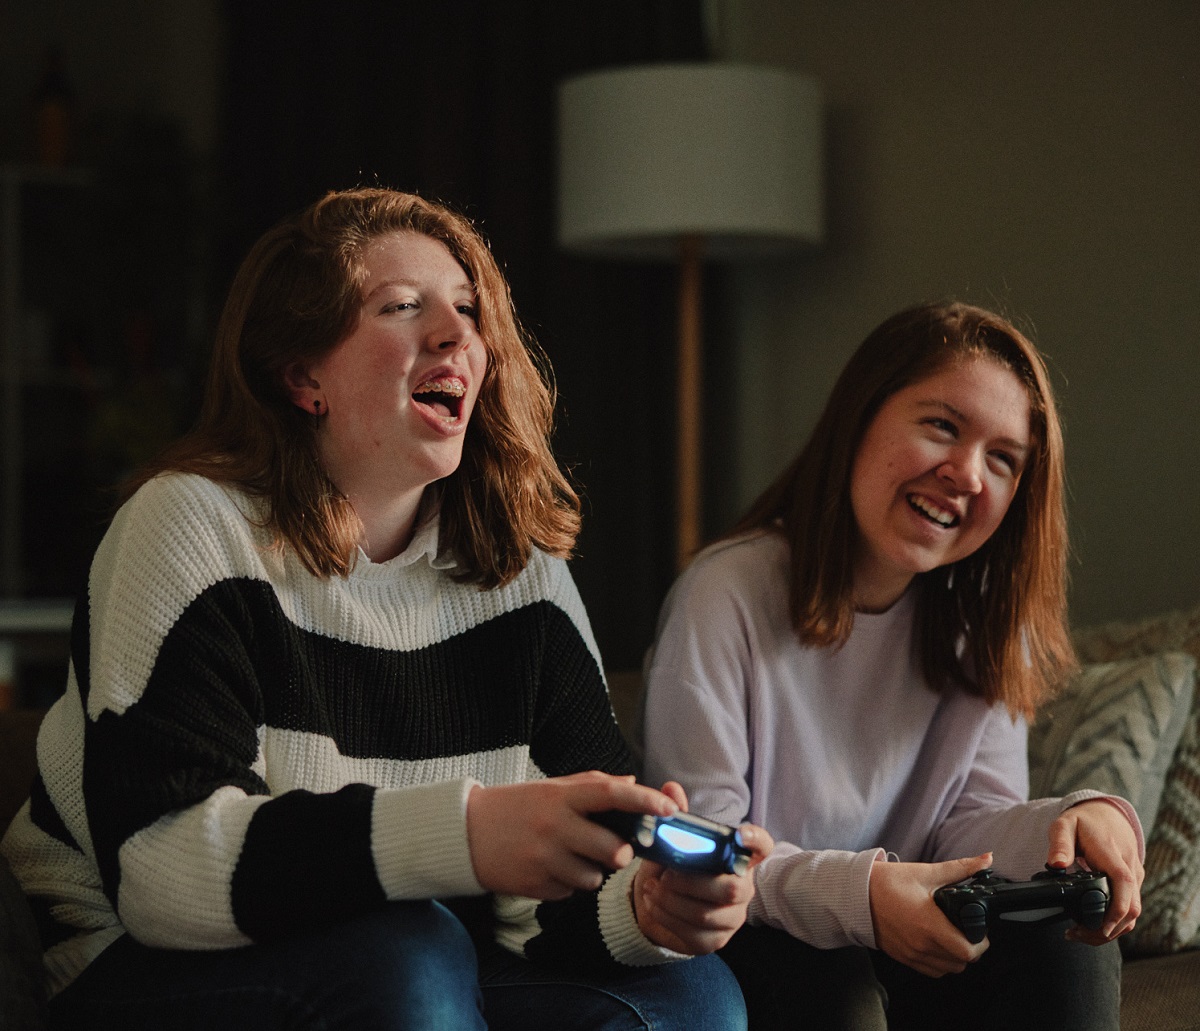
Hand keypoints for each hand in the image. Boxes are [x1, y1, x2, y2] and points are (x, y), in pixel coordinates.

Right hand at [466, 772, 677, 898]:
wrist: (464, 833)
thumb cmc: (515, 806)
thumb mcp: (551, 787)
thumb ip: (592, 784)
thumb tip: (632, 783)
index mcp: (561, 797)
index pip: (612, 795)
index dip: (644, 801)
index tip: (669, 808)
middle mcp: (554, 827)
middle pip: (612, 849)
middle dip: (621, 853)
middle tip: (615, 849)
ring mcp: (544, 859)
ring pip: (594, 877)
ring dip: (592, 871)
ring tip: (570, 856)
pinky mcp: (535, 886)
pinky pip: (570, 892)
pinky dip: (568, 884)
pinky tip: (550, 868)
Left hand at [631, 782, 772, 954]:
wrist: (658, 902)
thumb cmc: (674, 866)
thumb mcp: (673, 841)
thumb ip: (677, 816)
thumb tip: (670, 788)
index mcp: (739, 857)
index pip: (762, 846)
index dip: (756, 840)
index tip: (741, 834)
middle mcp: (743, 887)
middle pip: (731, 888)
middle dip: (692, 882)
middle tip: (665, 875)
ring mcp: (732, 917)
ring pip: (707, 913)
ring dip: (672, 901)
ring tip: (651, 889)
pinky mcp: (716, 940)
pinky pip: (694, 933)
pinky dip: (666, 917)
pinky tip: (652, 904)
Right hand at [869, 852, 991, 976]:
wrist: (856, 893)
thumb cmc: (888, 882)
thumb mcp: (925, 872)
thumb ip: (960, 868)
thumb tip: (987, 858)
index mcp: (929, 925)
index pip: (968, 951)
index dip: (981, 942)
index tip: (980, 928)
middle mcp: (922, 945)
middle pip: (961, 963)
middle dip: (972, 948)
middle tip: (970, 930)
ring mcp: (912, 954)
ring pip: (948, 970)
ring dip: (956, 957)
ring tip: (954, 936)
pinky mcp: (903, 958)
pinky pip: (932, 971)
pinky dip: (941, 962)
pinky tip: (938, 944)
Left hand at [1048, 798, 1143, 942]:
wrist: (1106, 814)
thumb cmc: (1083, 821)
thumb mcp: (1064, 825)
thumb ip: (1059, 844)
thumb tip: (1055, 864)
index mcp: (1112, 853)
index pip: (1123, 883)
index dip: (1117, 909)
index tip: (1102, 928)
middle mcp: (1129, 867)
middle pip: (1132, 908)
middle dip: (1108, 929)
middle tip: (1077, 935)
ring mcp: (1135, 876)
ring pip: (1133, 913)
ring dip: (1111, 929)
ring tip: (1080, 934)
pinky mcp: (1134, 884)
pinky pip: (1130, 908)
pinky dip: (1114, 921)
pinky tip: (1092, 925)